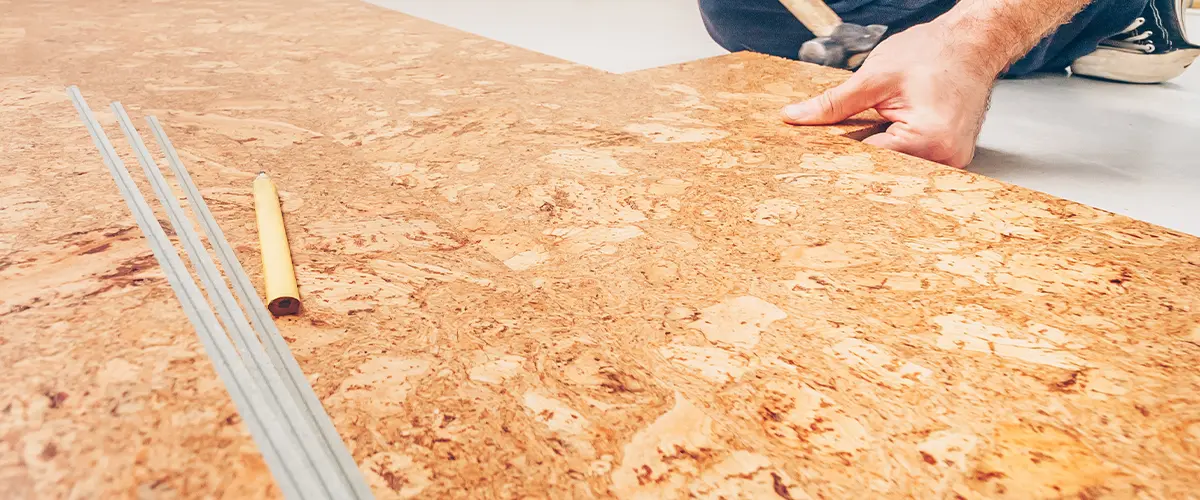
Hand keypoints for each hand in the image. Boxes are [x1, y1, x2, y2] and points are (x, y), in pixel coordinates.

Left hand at [780, 21, 1001, 167]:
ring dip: (877, 157)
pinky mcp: (951, 156)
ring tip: (867, 137)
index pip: (870, 163)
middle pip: (884, 172)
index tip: (813, 161)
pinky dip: (895, 152)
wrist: (973, 42)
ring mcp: (952, 160)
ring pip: (898, 170)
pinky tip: (885, 137)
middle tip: (834, 148)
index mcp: (928, 139)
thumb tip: (796, 117)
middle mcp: (946, 157)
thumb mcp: (875, 75)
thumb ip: (833, 103)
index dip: (838, 160)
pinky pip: (913, 162)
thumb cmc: (936, 53)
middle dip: (857, 161)